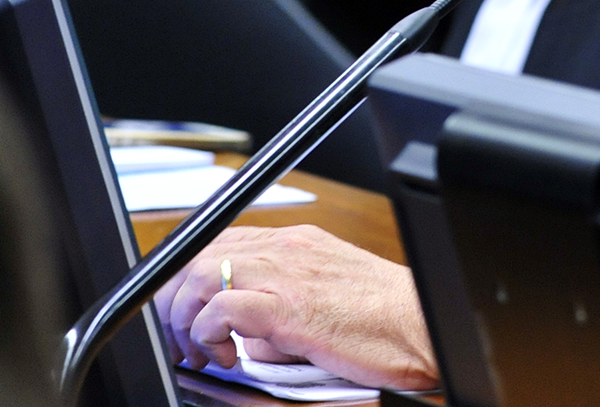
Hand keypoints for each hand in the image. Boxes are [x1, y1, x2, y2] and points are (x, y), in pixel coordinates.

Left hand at [153, 225, 438, 391]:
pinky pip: (222, 309)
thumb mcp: (327, 298)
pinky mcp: (288, 307)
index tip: (184, 314)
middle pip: (198, 254)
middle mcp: (288, 247)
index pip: (218, 241)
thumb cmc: (388, 320)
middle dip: (176, 301)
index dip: (188, 279)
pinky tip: (227, 358)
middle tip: (182, 340)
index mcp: (298, 242)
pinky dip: (210, 335)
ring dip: (186, 319)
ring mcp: (287, 273)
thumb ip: (282, 306)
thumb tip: (249, 340)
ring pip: (201, 275)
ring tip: (201, 352)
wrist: (423, 326)